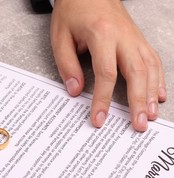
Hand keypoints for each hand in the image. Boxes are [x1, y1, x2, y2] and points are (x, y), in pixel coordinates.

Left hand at [50, 0, 166, 130]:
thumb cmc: (73, 11)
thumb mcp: (60, 37)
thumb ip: (67, 65)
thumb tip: (76, 91)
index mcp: (102, 34)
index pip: (106, 74)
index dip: (103, 100)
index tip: (99, 119)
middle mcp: (124, 37)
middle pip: (136, 73)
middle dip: (137, 102)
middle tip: (138, 125)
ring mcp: (134, 37)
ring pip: (149, 68)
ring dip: (151, 94)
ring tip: (150, 116)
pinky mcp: (138, 39)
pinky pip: (153, 60)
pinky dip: (158, 79)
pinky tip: (158, 95)